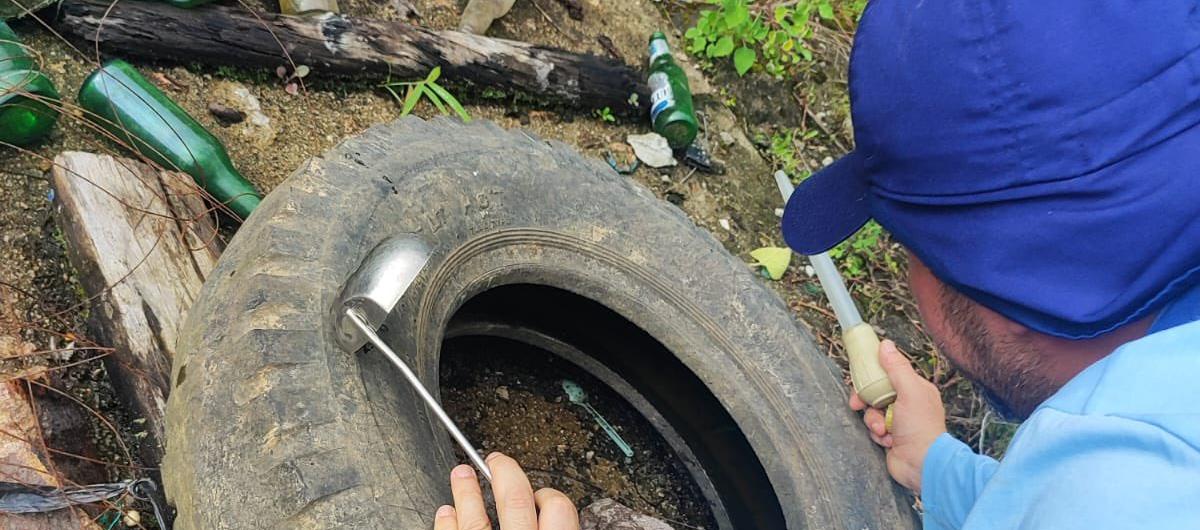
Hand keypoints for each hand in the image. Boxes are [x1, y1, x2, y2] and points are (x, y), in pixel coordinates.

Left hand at [434, 452, 579, 529]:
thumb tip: (565, 520)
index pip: (558, 508)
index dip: (549, 496)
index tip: (541, 492)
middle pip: (516, 500)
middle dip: (506, 473)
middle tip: (498, 461)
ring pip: (476, 519)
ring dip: (466, 491)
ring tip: (460, 474)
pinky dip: (447, 522)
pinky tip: (446, 514)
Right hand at [849, 340, 945, 492]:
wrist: (922, 463)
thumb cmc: (921, 427)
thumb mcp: (909, 390)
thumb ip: (896, 368)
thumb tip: (885, 344)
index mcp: (916, 389)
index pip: (890, 374)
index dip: (873, 374)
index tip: (860, 375)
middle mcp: (908, 404)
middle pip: (876, 393)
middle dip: (867, 401)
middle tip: (857, 403)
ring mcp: (899, 422)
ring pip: (873, 412)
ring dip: (873, 421)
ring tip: (883, 430)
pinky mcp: (891, 437)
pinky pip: (874, 429)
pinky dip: (877, 434)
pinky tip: (888, 441)